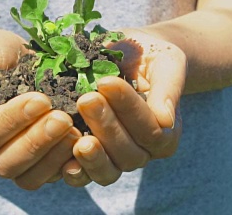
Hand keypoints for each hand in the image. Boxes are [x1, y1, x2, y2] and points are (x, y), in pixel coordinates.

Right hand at [0, 28, 79, 189]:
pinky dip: (67, 163)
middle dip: (36, 142)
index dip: (12, 120)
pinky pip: (49, 175)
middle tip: (64, 119)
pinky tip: (85, 143)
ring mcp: (8, 161)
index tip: (41, 99)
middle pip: (5, 163)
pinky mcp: (34, 163)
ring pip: (27, 177)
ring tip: (77, 132)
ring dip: (53, 157)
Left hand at [62, 28, 184, 186]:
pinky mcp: (89, 159)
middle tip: (87, 99)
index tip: (106, 81)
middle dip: (107, 126)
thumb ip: (168, 88)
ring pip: (109, 171)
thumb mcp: (165, 62)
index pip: (151, 129)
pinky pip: (84, 176)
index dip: (129, 107)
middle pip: (129, 153)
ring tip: (77, 139)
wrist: (126, 54)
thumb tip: (165, 121)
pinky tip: (63, 161)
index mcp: (165, 131)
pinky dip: (75, 172)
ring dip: (93, 156)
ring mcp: (115, 159)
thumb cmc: (148, 57)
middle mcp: (142, 151)